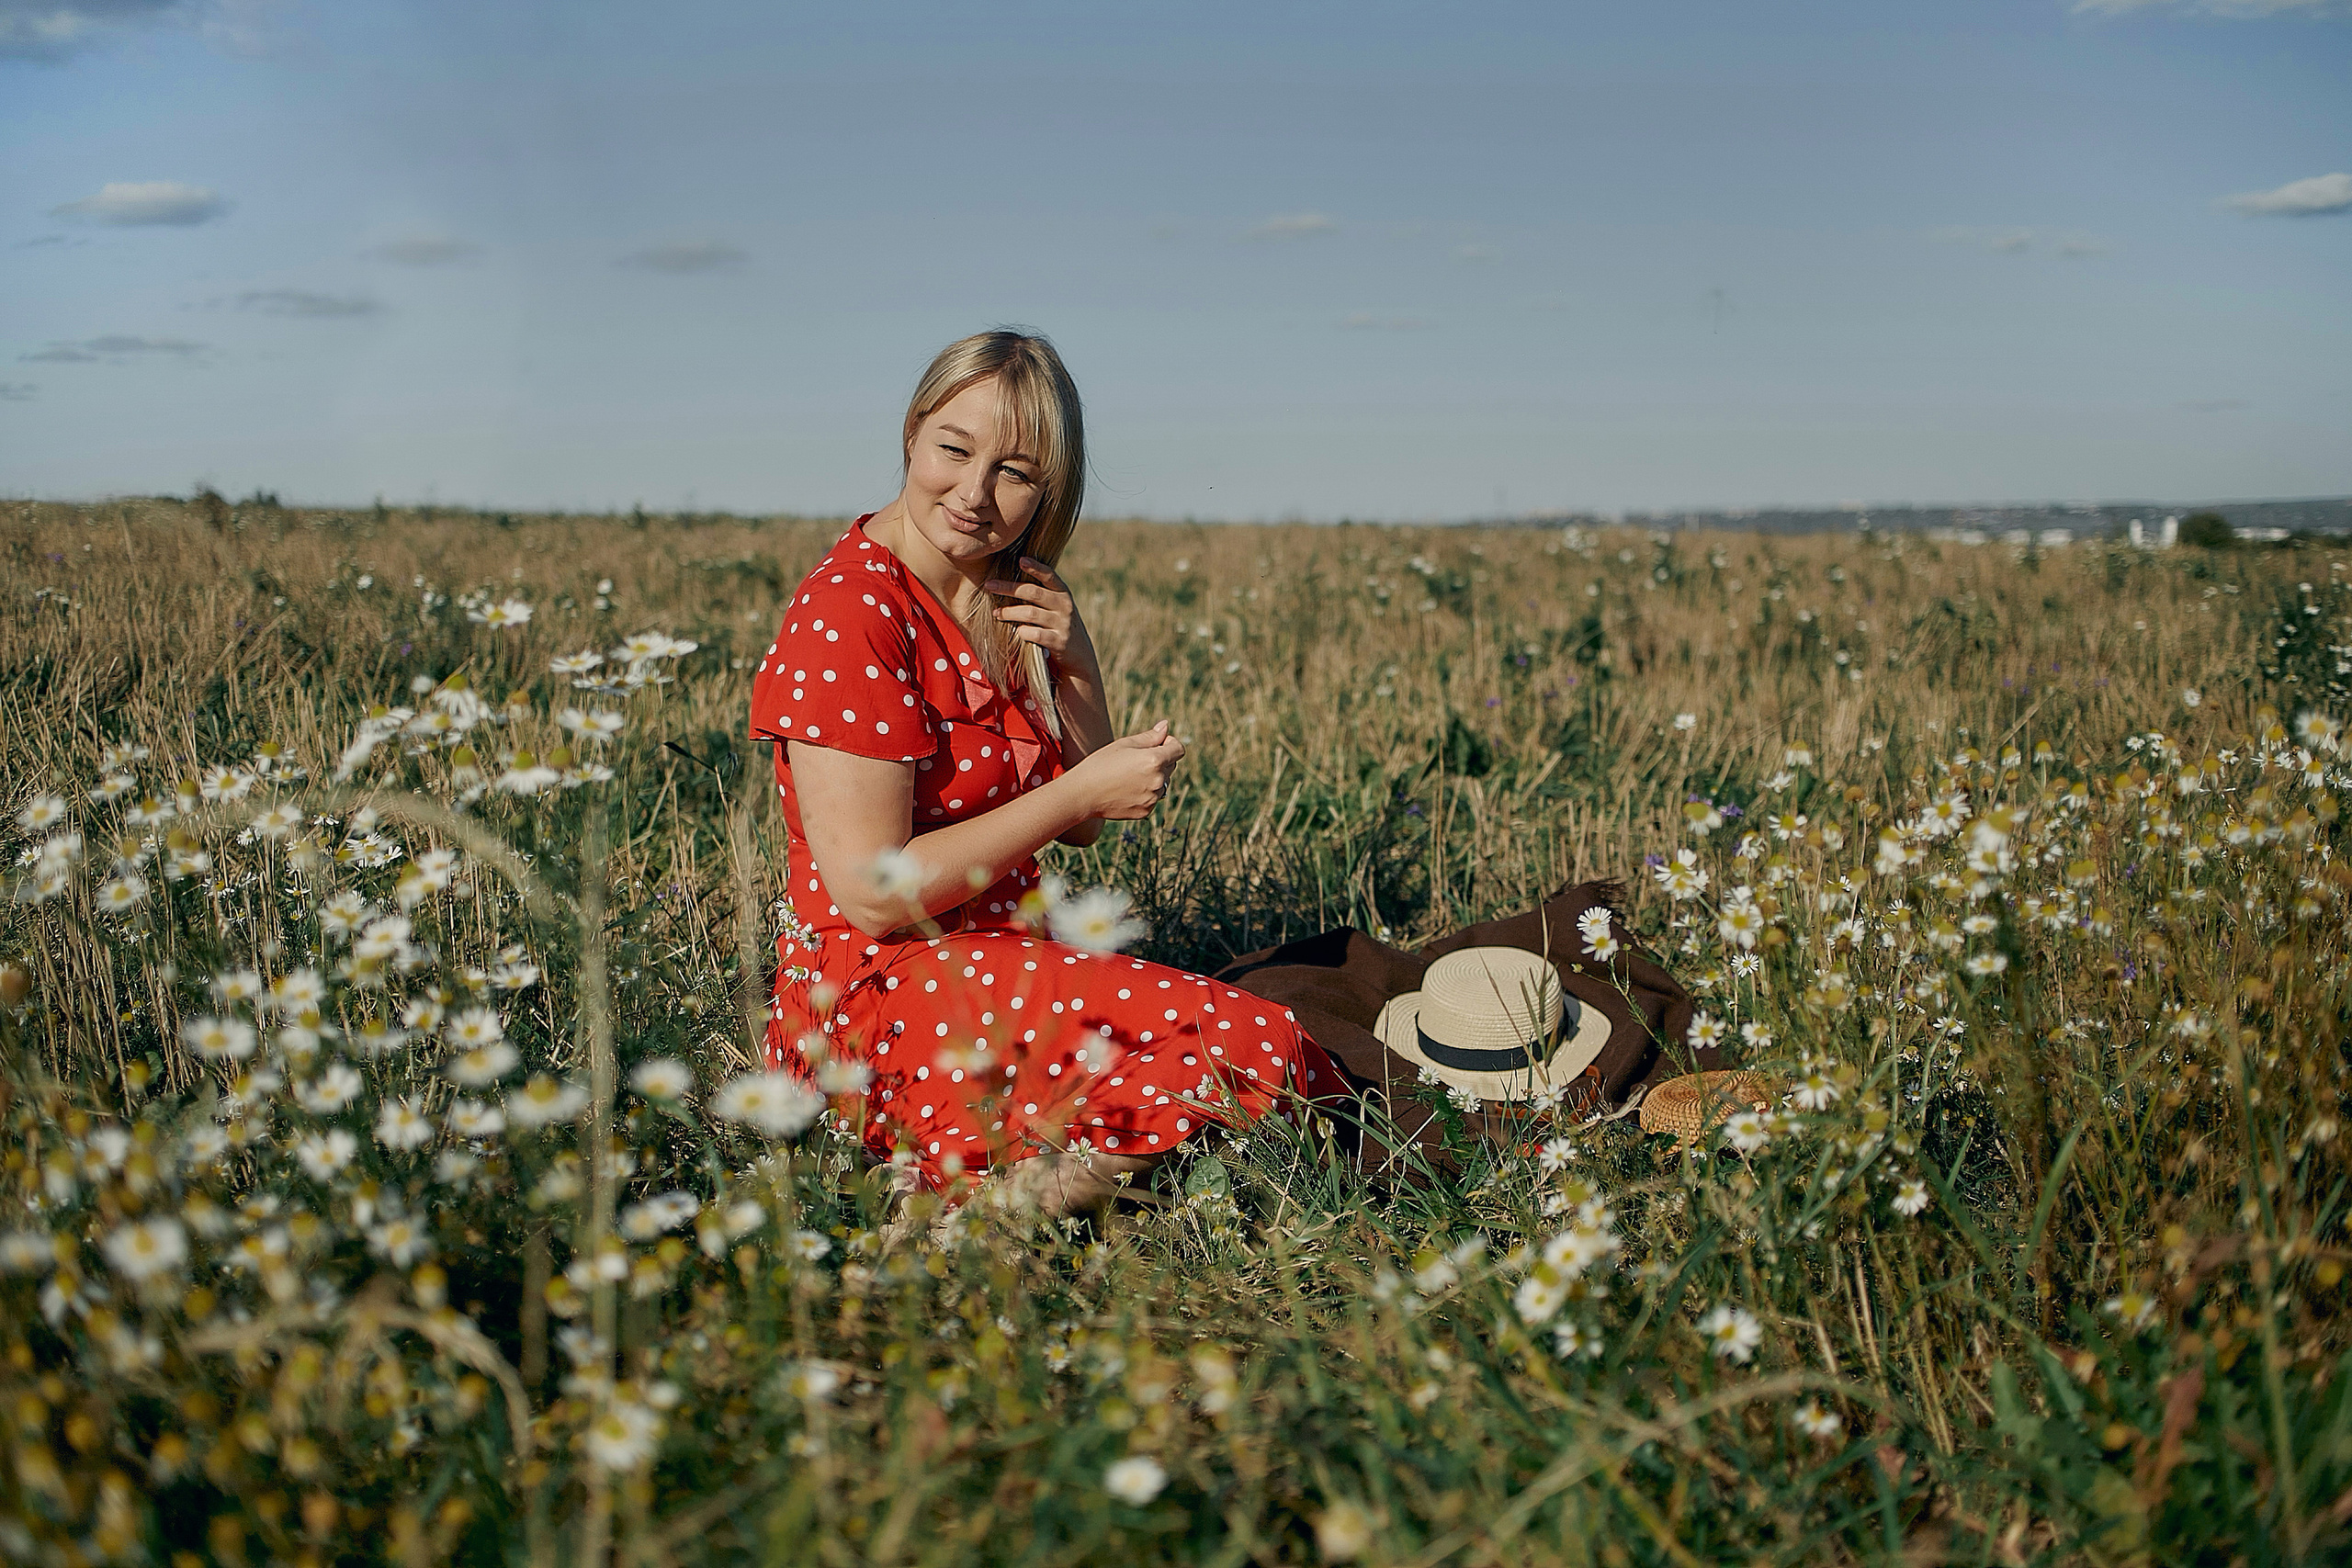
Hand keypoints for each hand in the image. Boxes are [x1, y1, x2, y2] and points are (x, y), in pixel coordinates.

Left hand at [985, 557, 1095, 671]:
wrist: (1080, 654)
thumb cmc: (1058, 625)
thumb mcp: (1056, 607)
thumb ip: (1041, 595)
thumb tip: (1007, 582)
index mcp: (1063, 593)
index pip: (1049, 576)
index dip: (1036, 567)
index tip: (1020, 560)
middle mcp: (1064, 606)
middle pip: (1033, 592)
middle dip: (1009, 588)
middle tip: (989, 585)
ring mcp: (1062, 624)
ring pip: (1030, 613)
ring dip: (1009, 612)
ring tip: (996, 612)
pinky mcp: (1059, 642)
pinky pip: (1035, 634)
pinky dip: (1022, 632)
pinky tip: (1016, 632)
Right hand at [1071, 720, 1184, 819]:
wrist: (1082, 794)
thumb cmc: (1100, 764)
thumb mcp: (1124, 745)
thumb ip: (1150, 737)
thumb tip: (1166, 726)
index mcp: (1154, 760)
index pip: (1178, 749)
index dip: (1169, 744)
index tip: (1157, 744)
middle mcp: (1158, 781)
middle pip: (1171, 766)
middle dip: (1160, 760)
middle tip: (1134, 760)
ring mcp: (1153, 798)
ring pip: (1163, 783)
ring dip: (1153, 777)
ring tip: (1128, 776)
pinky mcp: (1146, 811)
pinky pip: (1153, 797)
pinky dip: (1145, 792)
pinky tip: (1125, 789)